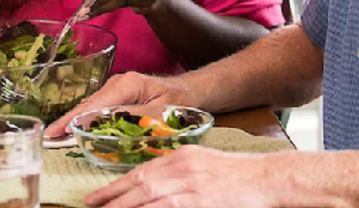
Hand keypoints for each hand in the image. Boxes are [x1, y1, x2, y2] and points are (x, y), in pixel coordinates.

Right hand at [45, 71, 193, 138]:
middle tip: (48, 137)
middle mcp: (118, 83)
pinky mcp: (116, 96)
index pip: (96, 104)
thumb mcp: (163, 109)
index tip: (58, 131)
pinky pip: (97, 109)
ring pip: (90, 107)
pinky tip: (71, 130)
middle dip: (67, 121)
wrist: (189, 91)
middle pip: (88, 105)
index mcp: (128, 84)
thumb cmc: (180, 99)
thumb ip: (138, 115)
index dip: (75, 119)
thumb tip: (111, 121)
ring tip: (54, 135)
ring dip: (73, 121)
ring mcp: (115, 89)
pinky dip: (84, 120)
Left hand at [86, 146, 277, 206]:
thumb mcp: (201, 162)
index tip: (98, 196)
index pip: (141, 171)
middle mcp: (181, 169)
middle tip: (92, 206)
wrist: (266, 177)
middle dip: (113, 198)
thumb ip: (177, 171)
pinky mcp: (199, 203)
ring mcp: (190, 187)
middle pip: (139, 185)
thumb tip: (150, 186)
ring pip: (148, 200)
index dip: (116, 186)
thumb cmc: (237, 173)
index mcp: (180, 156)